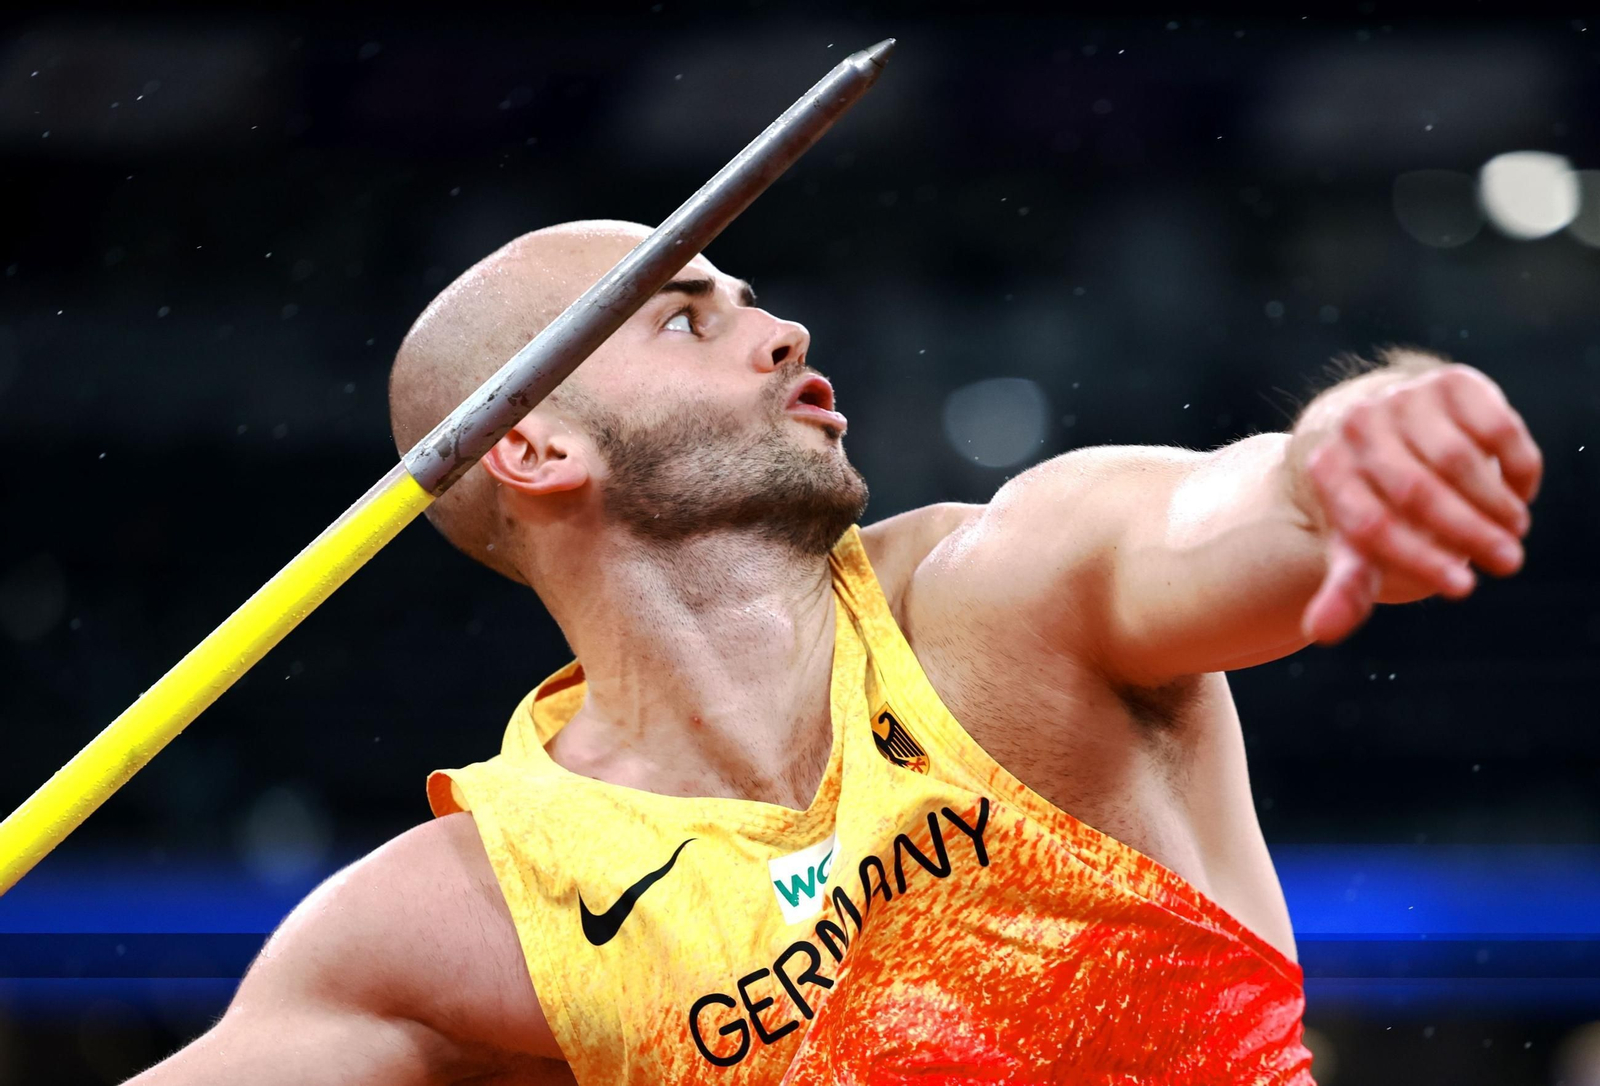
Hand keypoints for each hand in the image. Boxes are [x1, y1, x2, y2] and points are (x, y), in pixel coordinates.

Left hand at [1301, 364, 1541, 643]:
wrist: (1387, 428)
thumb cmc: (1374, 501)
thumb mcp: (1357, 545)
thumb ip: (1346, 587)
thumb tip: (1322, 632)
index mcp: (1327, 470)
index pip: (1370, 524)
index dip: (1420, 559)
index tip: (1463, 587)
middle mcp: (1358, 426)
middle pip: (1416, 491)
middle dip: (1467, 532)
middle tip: (1507, 563)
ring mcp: (1403, 398)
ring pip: (1458, 459)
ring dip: (1495, 503)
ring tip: (1513, 531)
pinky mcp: (1450, 382)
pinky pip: (1495, 427)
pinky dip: (1516, 465)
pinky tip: (1521, 492)